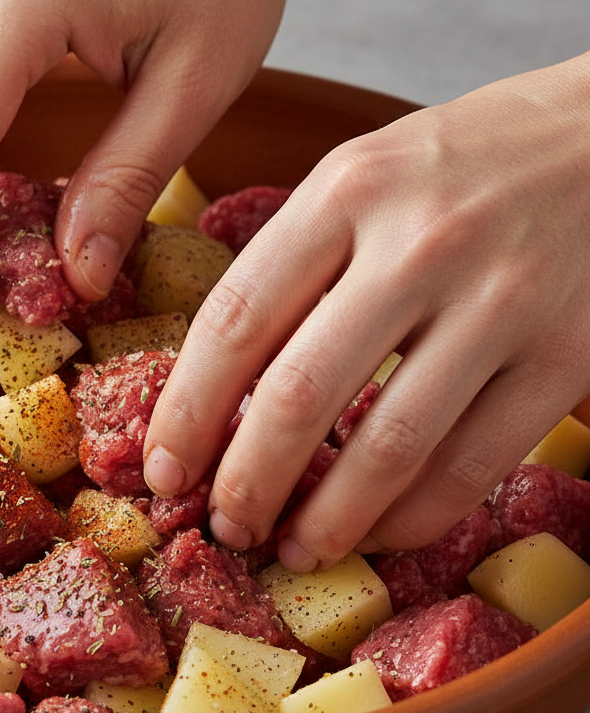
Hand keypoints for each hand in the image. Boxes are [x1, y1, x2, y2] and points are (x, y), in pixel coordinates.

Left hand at [143, 51, 589, 570]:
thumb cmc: (466, 162)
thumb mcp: (363, 173)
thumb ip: (295, 261)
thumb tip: (218, 382)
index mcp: (347, 191)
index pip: (236, 319)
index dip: (186, 410)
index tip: (162, 469)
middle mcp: (419, 243)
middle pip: (300, 395)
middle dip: (246, 481)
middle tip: (224, 525)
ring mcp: (500, 302)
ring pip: (389, 446)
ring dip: (327, 520)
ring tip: (292, 550)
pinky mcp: (568, 355)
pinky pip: (472, 463)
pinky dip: (412, 518)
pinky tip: (375, 533)